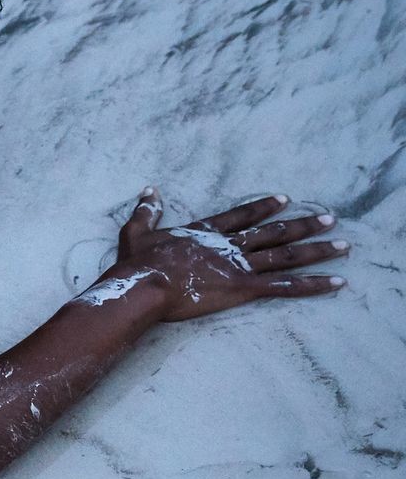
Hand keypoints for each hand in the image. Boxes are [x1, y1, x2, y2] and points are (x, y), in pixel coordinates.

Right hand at [98, 187, 348, 322]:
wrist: (144, 286)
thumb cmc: (137, 264)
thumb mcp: (136, 233)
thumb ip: (146, 211)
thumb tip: (149, 190)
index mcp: (206, 232)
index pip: (242, 215)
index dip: (264, 207)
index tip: (285, 199)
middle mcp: (229, 246)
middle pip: (274, 232)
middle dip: (304, 225)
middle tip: (330, 218)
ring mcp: (239, 266)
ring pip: (286, 255)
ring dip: (317, 250)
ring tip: (342, 244)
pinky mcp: (244, 288)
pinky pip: (285, 286)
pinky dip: (313, 284)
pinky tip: (336, 282)